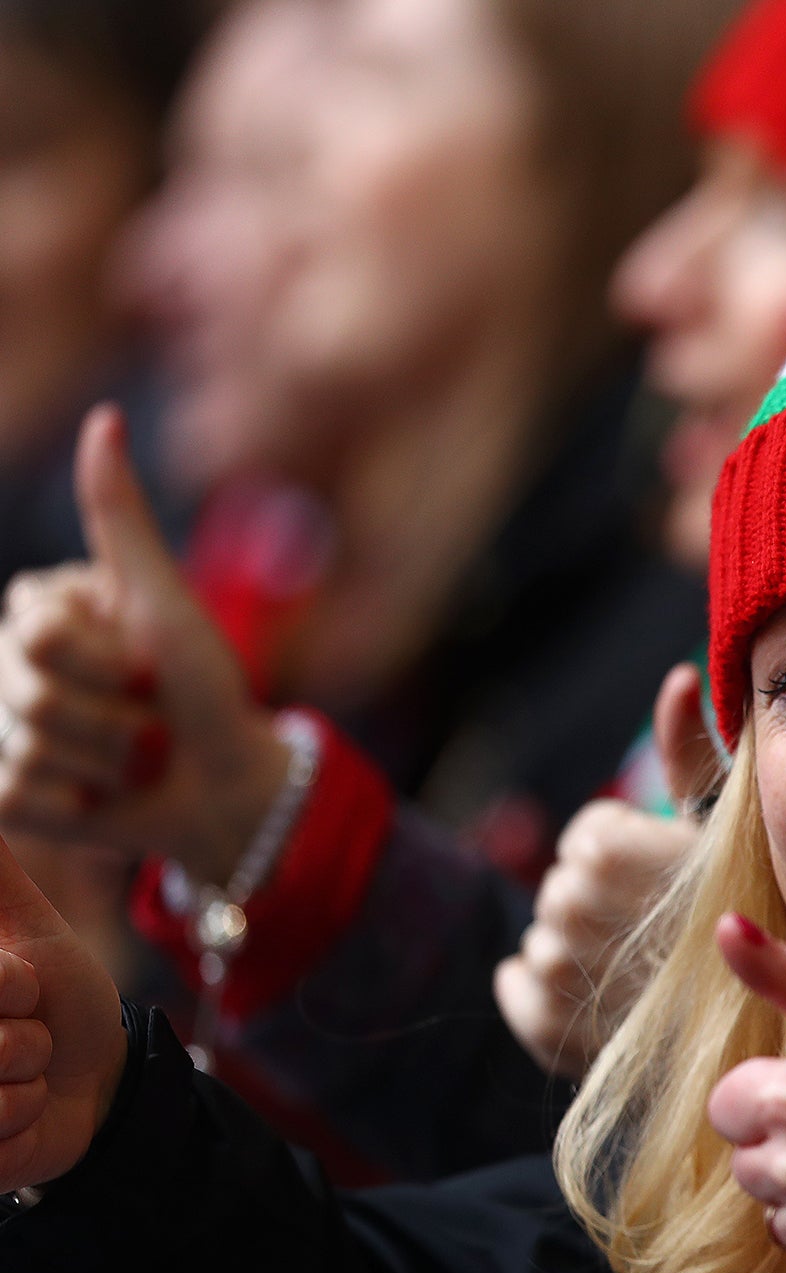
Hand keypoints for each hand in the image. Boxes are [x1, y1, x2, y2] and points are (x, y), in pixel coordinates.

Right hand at [0, 405, 287, 882]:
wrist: (227, 783)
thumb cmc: (204, 686)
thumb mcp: (166, 602)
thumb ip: (121, 519)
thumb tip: (106, 416)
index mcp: (41, 609)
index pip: (41, 631)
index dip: (112, 658)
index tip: (150, 662)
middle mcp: (9, 665)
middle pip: (32, 694)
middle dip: (117, 717)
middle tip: (153, 721)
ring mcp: (1, 729)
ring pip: (27, 749)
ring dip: (108, 764)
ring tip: (137, 758)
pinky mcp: (6, 794)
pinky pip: (16, 798)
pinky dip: (78, 807)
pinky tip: (103, 798)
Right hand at [0, 831, 127, 1190]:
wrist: (88, 1083)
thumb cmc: (54, 998)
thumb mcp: (26, 924)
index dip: (11, 984)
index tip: (22, 987)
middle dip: (23, 1034)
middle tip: (26, 1035)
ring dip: (28, 1080)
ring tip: (21, 1076)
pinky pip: (0, 1131)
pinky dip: (26, 1122)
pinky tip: (17, 1115)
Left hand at [493, 664, 713, 1077]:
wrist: (763, 1025)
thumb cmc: (751, 913)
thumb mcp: (727, 824)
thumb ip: (688, 749)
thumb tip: (680, 676)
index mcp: (606, 843)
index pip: (588, 838)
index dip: (632, 857)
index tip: (670, 884)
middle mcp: (568, 901)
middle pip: (564, 886)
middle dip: (603, 901)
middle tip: (660, 928)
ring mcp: (554, 966)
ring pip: (545, 934)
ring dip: (581, 946)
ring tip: (641, 966)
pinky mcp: (543, 1022)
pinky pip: (516, 986)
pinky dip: (542, 991)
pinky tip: (598, 993)